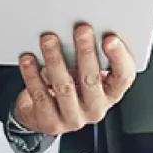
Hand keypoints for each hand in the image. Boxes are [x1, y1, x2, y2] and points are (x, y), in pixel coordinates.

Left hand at [13, 24, 135, 134]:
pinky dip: (33, 75)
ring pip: (64, 87)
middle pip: (92, 80)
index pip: (123, 77)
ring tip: (48, 40)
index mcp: (110, 93)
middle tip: (81, 30)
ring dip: (56, 60)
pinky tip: (29, 60)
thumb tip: (82, 31)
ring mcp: (73, 118)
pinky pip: (40, 95)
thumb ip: (90, 56)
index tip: (110, 39)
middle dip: (87, 52)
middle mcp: (95, 108)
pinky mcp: (50, 122)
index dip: (119, 58)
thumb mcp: (85, 71)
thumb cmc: (70, 86)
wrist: (44, 114)